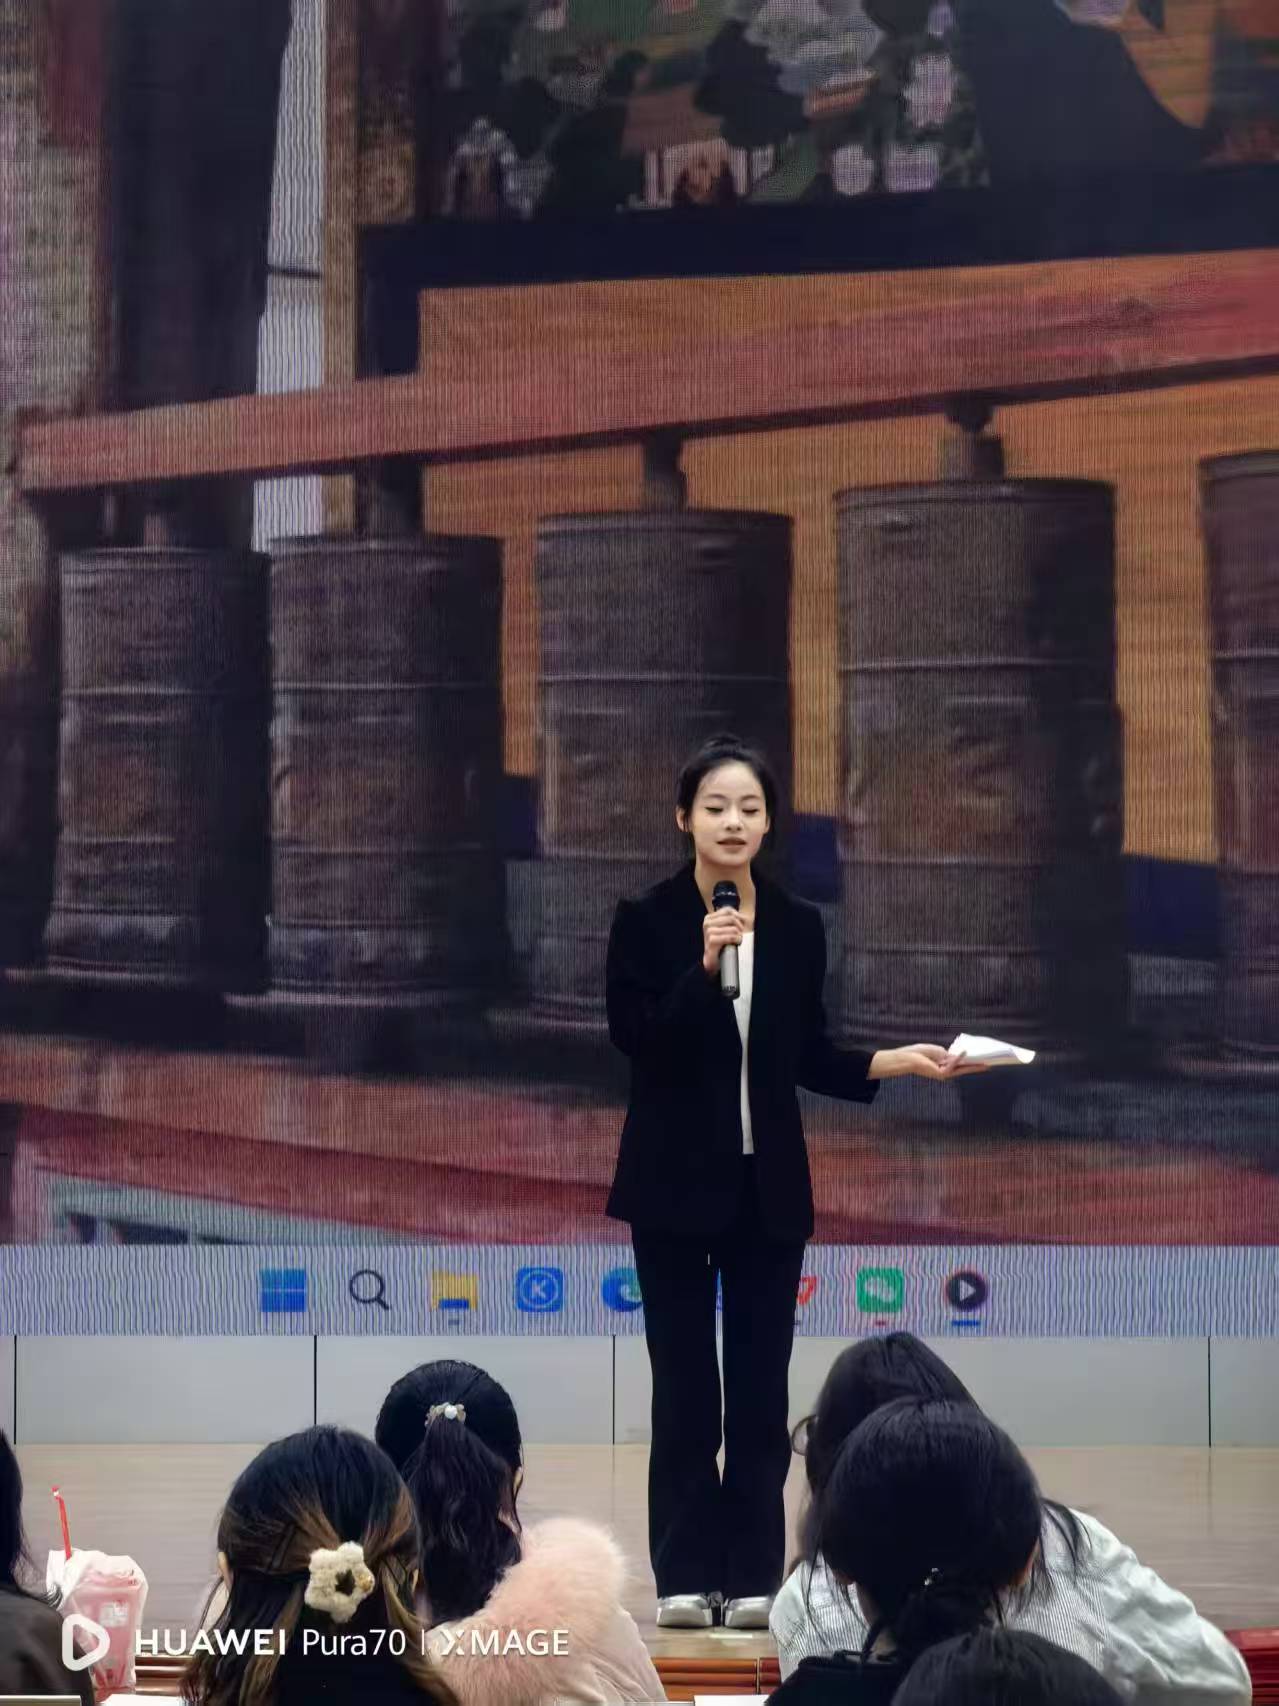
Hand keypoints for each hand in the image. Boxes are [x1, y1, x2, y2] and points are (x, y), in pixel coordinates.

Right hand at [702, 907, 744, 975]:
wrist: (713, 961)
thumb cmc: (721, 945)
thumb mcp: (726, 929)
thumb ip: (733, 920)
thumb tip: (746, 917)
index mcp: (709, 918)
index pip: (728, 910)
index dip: (738, 918)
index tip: (740, 927)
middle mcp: (707, 923)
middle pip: (732, 918)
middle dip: (740, 927)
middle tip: (740, 935)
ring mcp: (708, 932)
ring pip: (732, 928)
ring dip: (739, 935)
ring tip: (738, 940)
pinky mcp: (711, 941)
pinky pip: (730, 936)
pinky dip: (736, 940)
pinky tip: (736, 943)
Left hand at [868, 1044, 991, 1080]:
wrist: (907, 1058)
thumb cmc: (919, 1053)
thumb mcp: (938, 1051)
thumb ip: (949, 1054)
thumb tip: (959, 1056)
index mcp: (945, 1066)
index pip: (961, 1064)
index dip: (972, 1061)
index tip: (984, 1060)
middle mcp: (946, 1072)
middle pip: (965, 1068)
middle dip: (977, 1066)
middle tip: (990, 1064)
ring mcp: (944, 1074)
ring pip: (962, 1069)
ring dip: (974, 1066)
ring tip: (986, 1064)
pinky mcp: (941, 1074)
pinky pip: (953, 1064)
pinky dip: (959, 1058)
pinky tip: (965, 1052)